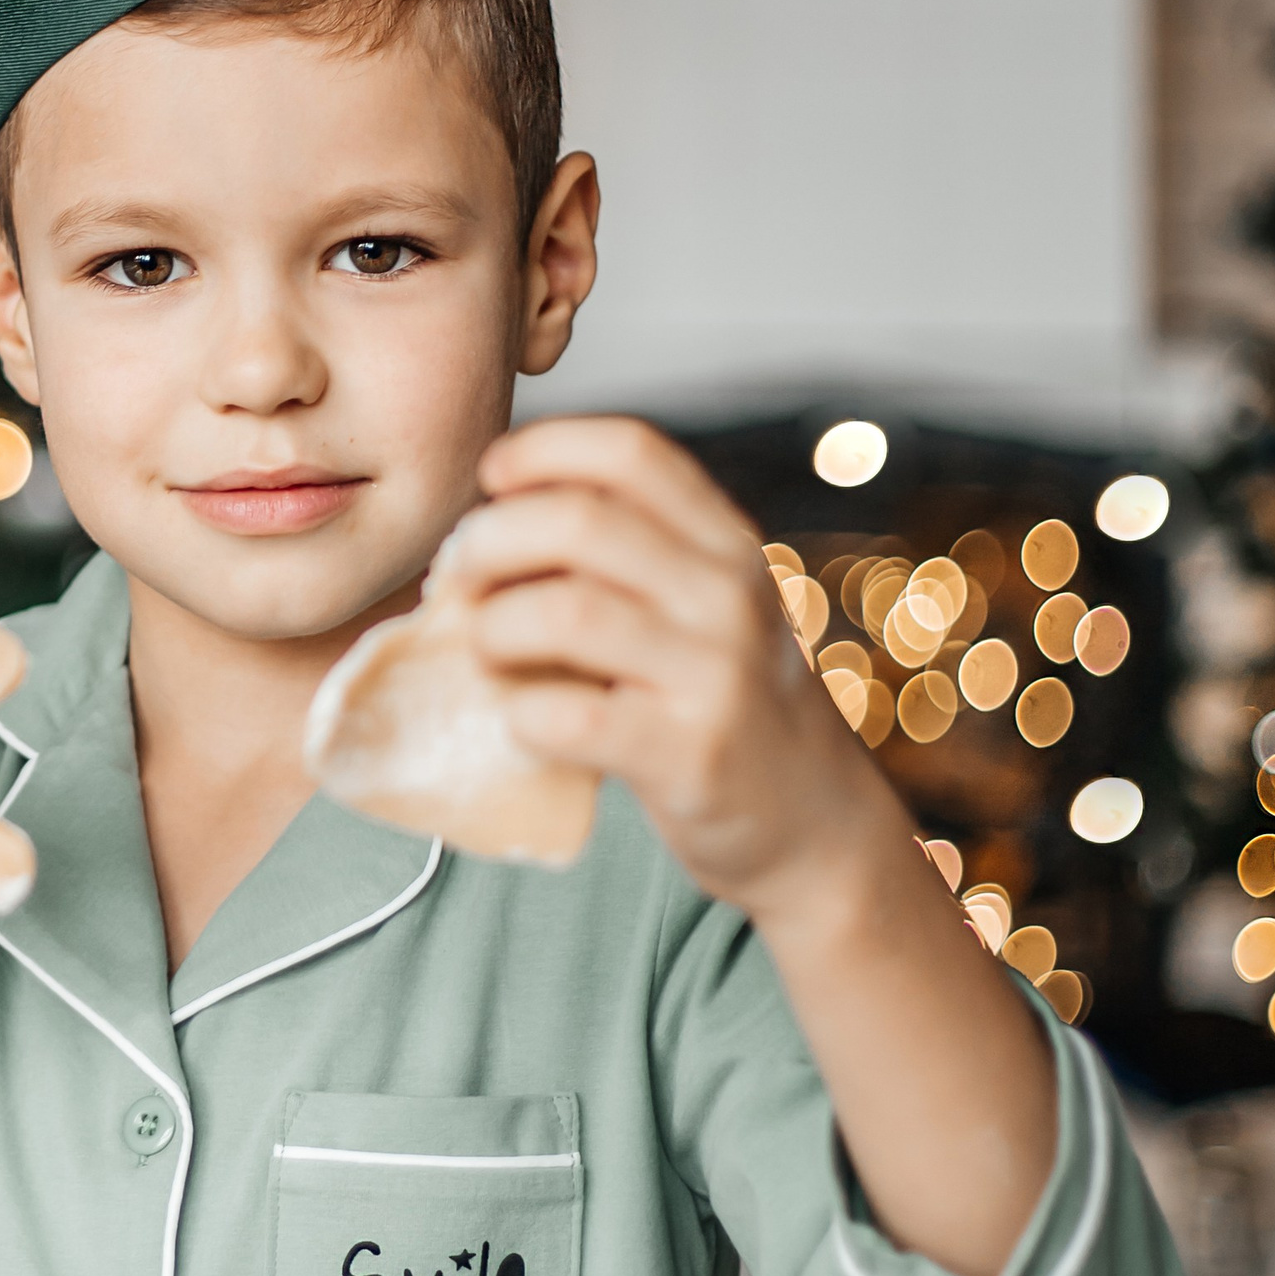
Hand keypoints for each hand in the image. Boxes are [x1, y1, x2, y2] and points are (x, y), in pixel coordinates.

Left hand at [444, 416, 899, 925]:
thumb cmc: (720, 703)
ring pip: (565, 612)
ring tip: (485, 650)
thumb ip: (626, 560)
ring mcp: (718, 674)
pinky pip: (568, 715)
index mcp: (727, 542)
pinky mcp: (692, 755)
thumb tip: (483, 526)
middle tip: (458, 578)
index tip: (492, 480)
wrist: (817, 826)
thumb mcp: (702, 608)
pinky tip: (525, 721)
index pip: (630, 450)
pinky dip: (521, 714)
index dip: (542, 449)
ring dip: (493, 628)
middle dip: (488, 541)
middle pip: (579, 521)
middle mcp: (730, 593)